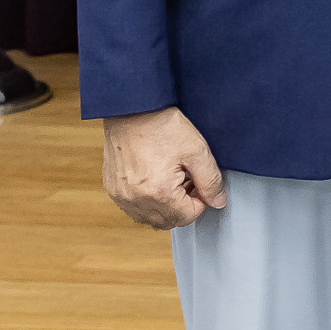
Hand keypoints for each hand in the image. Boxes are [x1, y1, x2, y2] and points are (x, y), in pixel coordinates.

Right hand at [102, 107, 226, 228]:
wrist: (132, 108)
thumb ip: (211, 181)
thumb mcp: (197, 151)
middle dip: (182, 205)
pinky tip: (154, 177)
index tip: (198, 181)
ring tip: (170, 177)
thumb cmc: (163, 126)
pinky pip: (134, 208)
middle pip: (168, 221)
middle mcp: (135, 200)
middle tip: (186, 179)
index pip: (187, 217)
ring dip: (165, 206)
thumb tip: (218, 202)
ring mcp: (121, 196)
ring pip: (150, 218)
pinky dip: (147, 200)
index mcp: (158, 193)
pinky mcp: (112, 188)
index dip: (199, 201)